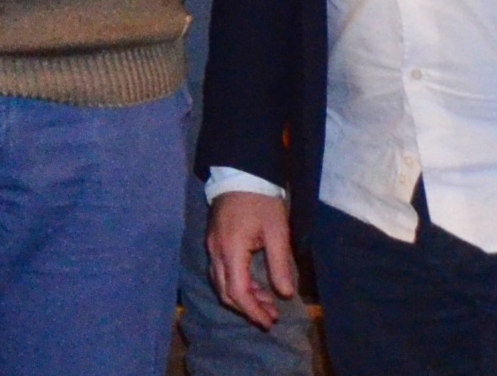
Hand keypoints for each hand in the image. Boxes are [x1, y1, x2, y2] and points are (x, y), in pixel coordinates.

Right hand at [206, 189, 295, 330]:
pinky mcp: (214, 242)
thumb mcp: (277, 231)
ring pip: (220, 283)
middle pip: (225, 292)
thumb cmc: (261, 201)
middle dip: (248, 308)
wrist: (239, 174)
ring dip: (242, 298)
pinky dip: (237, 284)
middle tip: (272, 316)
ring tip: (267, 303)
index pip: (238, 291)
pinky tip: (254, 285)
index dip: (253, 310)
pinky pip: (220, 272)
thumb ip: (280, 263)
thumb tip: (284, 293)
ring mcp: (212, 246)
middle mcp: (215, 251)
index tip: (270, 322)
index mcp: (231, 250)